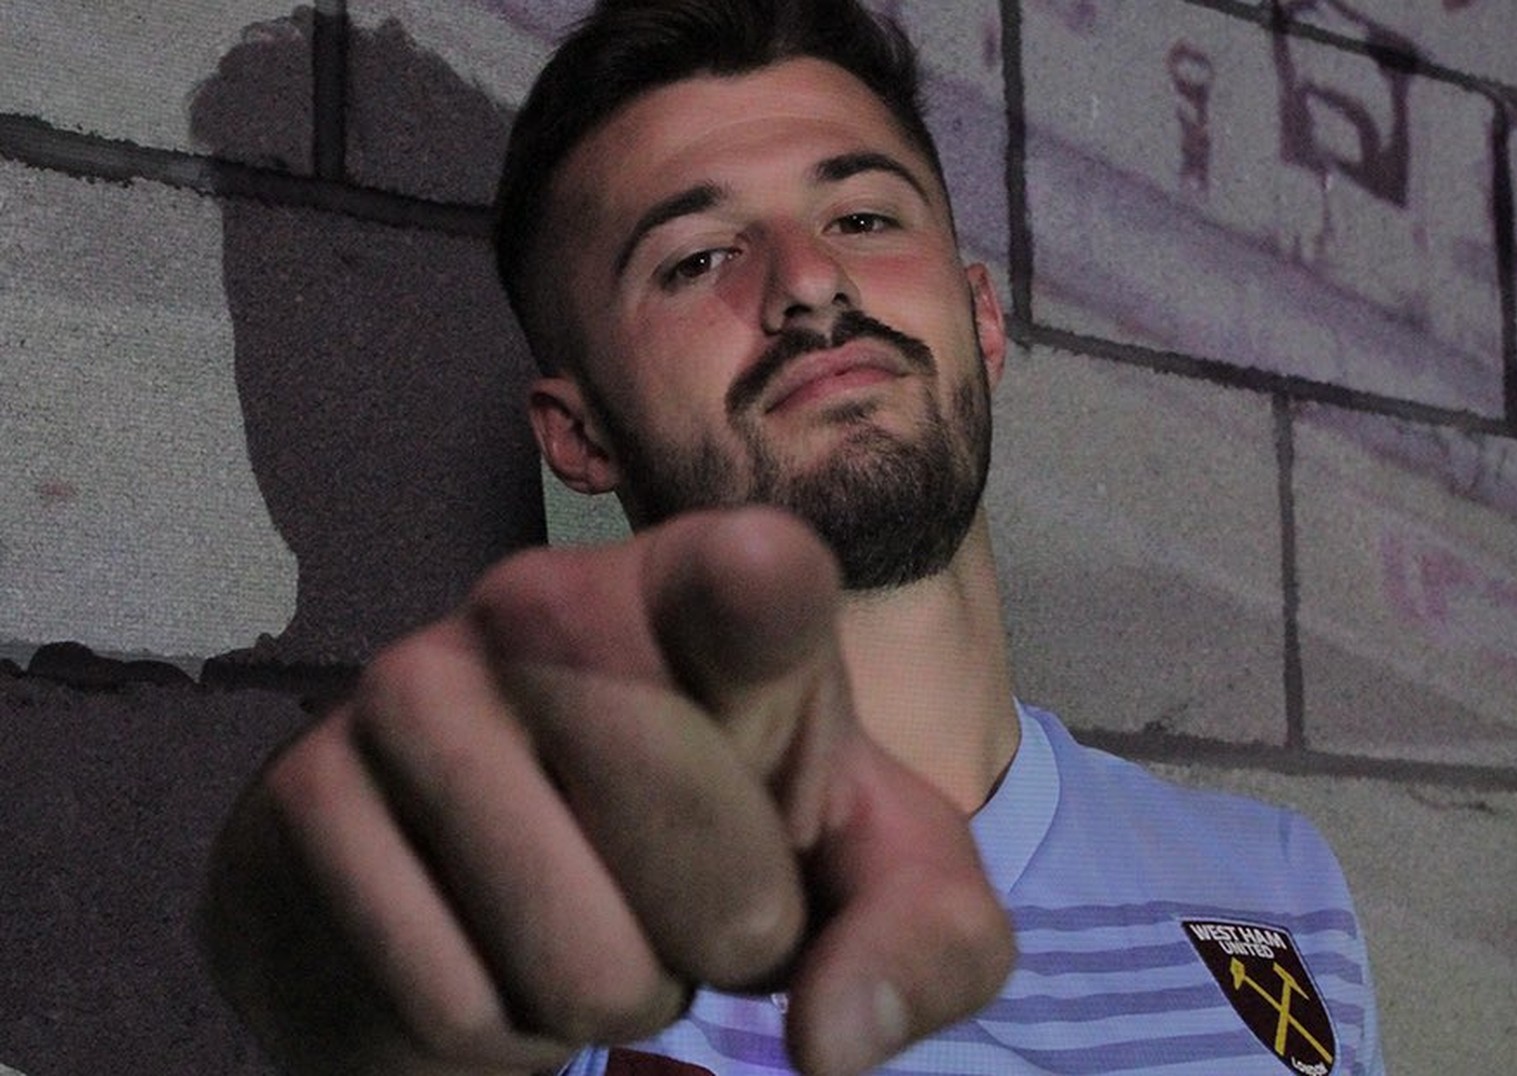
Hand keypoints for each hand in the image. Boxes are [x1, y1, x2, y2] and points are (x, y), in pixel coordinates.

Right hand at [201, 508, 1012, 1074]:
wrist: (486, 879)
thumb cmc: (715, 849)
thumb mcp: (863, 885)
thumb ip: (922, 938)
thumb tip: (832, 1037)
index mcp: (701, 589)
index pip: (750, 573)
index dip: (761, 593)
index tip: (761, 582)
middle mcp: (544, 600)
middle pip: (705, 849)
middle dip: (731, 939)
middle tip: (699, 907)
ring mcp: (410, 686)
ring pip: (583, 960)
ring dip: (616, 995)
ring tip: (597, 929)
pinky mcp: (303, 793)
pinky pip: (460, 1010)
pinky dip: (502, 1037)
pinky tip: (491, 953)